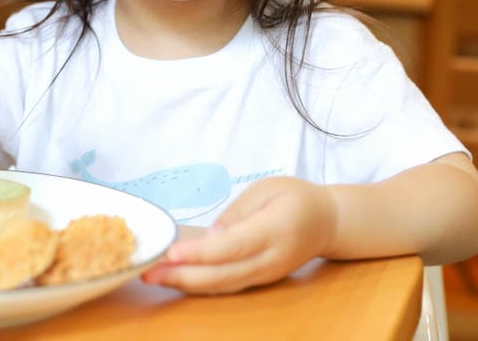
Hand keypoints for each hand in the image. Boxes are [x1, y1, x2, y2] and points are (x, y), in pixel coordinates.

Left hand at [141, 177, 337, 293]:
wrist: (328, 223)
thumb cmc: (296, 198)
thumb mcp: (267, 190)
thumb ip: (238, 214)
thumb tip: (210, 238)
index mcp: (274, 230)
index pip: (232, 246)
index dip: (200, 253)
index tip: (171, 253)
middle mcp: (270, 259)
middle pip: (223, 275)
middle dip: (182, 276)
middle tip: (148, 272)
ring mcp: (266, 275)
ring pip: (223, 287)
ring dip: (186, 284)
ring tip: (154, 277)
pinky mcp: (259, 281)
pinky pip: (227, 287)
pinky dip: (200, 286)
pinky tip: (175, 279)